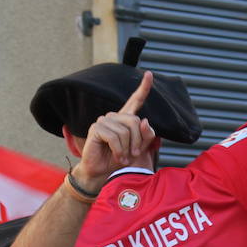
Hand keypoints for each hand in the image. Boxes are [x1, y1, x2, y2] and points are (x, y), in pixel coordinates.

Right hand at [76, 71, 156, 188]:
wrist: (100, 171)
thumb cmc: (118, 159)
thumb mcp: (138, 149)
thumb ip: (146, 136)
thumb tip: (144, 120)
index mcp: (125, 118)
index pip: (135, 100)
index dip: (143, 88)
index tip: (150, 75)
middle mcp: (114, 116)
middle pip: (135, 121)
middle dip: (137, 141)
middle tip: (133, 155)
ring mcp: (104, 120)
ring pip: (125, 131)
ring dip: (127, 149)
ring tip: (122, 158)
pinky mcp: (96, 128)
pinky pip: (114, 137)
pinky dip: (119, 150)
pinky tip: (117, 156)